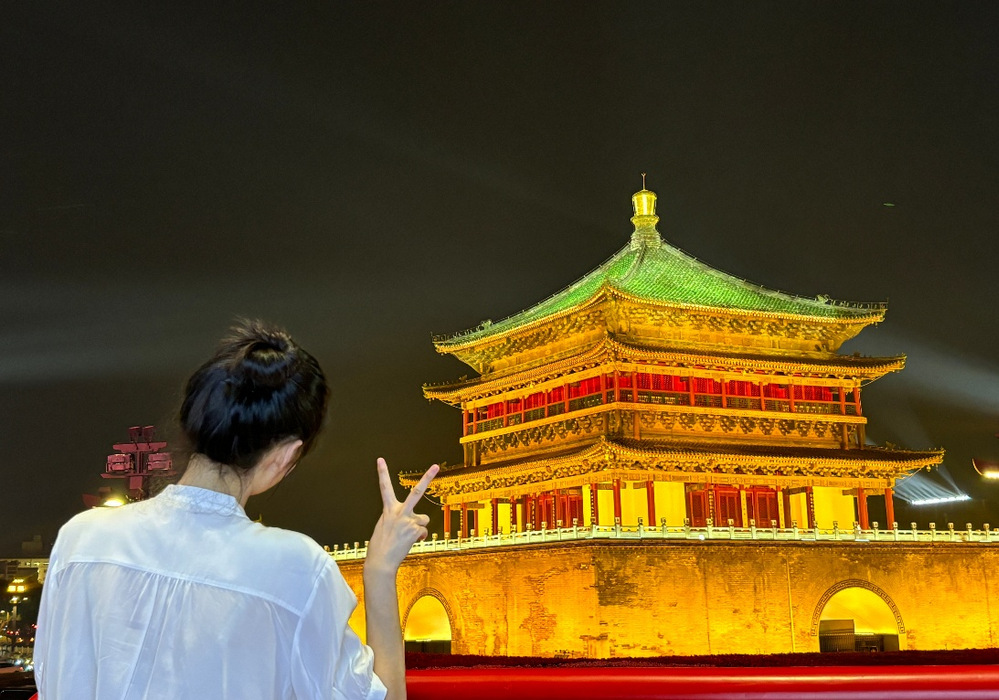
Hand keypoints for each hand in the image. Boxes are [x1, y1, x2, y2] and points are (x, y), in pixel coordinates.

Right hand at [365, 458, 438, 576]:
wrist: (380, 562)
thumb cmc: (380, 546)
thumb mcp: (384, 526)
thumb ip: (397, 519)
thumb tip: (414, 522)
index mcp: (388, 510)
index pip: (384, 488)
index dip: (382, 473)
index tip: (381, 460)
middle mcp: (399, 512)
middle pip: (416, 492)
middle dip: (427, 478)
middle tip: (435, 466)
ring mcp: (408, 521)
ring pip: (423, 519)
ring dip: (418, 528)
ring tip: (406, 537)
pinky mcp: (415, 530)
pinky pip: (423, 532)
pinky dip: (418, 538)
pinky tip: (408, 543)